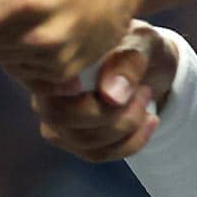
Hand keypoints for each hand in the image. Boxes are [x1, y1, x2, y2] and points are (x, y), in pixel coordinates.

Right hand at [30, 21, 176, 162]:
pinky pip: (96, 154)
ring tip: (146, 102)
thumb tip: (110, 96)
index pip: (52, 88)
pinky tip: (149, 121)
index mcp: (53, 62)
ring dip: (125, 129)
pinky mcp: (73, 140)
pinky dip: (129, 143)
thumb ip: (127, 63)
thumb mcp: (142, 42)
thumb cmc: (139, 46)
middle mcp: (45, 92)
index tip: (122, 91)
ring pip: (82, 142)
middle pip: (62, 119)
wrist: (150, 63)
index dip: (82, 96)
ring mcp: (56, 119)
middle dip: (112, 115)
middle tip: (144, 93)